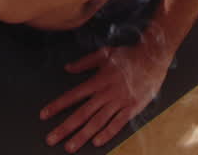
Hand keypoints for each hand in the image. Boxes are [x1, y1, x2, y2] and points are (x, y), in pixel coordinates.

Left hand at [40, 45, 171, 151]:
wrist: (153, 57)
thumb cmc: (128, 55)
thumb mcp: (104, 53)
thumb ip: (85, 62)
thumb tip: (68, 68)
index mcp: (98, 80)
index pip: (73, 95)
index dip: (57, 106)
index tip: (44, 115)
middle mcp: (106, 93)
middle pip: (82, 113)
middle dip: (65, 128)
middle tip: (51, 139)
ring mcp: (119, 102)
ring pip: (97, 122)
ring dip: (82, 135)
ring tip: (70, 147)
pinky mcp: (132, 108)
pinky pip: (118, 123)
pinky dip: (107, 133)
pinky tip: (97, 142)